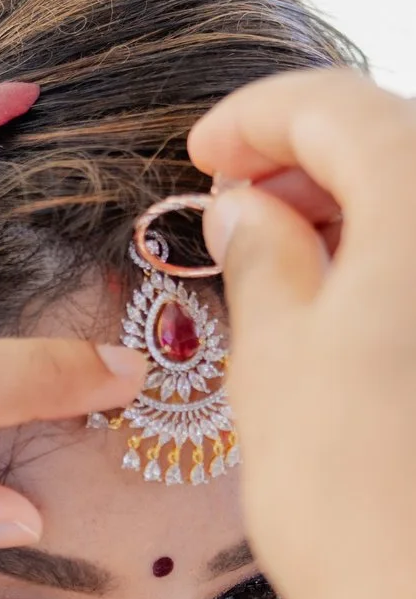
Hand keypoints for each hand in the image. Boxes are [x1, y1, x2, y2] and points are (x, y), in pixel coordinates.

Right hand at [193, 70, 415, 598]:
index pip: (339, 108)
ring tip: (290, 256)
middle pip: (403, 140)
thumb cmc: (348, 490)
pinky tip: (355, 303)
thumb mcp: (276, 358)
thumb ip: (265, 257)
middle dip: (313, 156)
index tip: (202, 153)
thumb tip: (247, 205)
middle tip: (235, 203)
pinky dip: (403, 258)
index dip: (260, 116)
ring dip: (364, 205)